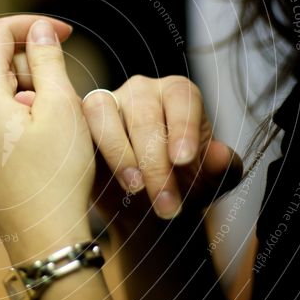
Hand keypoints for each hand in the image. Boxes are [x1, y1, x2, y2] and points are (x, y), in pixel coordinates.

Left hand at [0, 16, 94, 263]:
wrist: (44, 236)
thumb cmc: (57, 176)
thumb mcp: (62, 108)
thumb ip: (48, 59)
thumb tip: (39, 29)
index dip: (33, 25)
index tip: (67, 34)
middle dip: (35, 65)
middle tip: (65, 97)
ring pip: (0, 87)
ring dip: (33, 91)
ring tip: (57, 125)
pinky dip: (24, 111)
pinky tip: (45, 139)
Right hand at [82, 76, 241, 226]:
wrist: (146, 208)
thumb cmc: (182, 185)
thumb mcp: (210, 182)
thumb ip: (222, 168)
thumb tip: (219, 154)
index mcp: (178, 94)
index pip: (181, 99)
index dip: (183, 128)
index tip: (183, 161)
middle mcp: (142, 91)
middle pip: (143, 114)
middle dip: (155, 163)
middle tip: (166, 203)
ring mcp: (107, 103)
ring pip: (103, 111)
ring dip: (119, 153)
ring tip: (135, 188)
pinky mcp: (79, 123)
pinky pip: (76, 124)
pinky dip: (89, 149)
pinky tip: (102, 178)